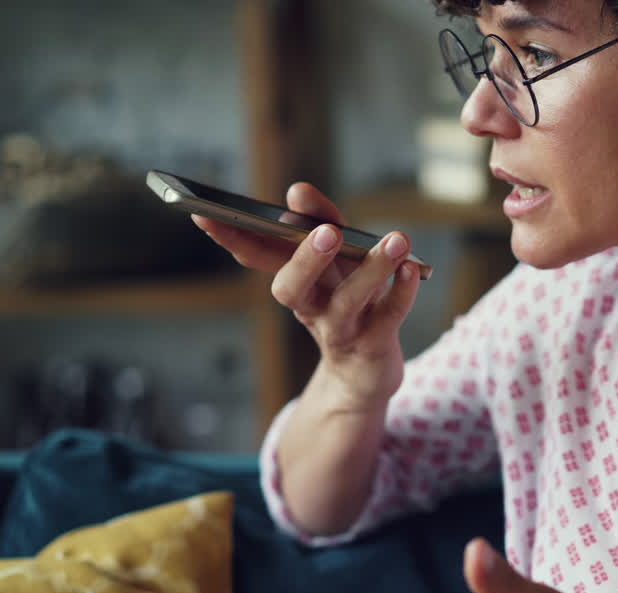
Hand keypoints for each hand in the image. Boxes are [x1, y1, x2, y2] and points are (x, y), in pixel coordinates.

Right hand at [195, 182, 419, 404]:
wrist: (363, 375)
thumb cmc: (348, 305)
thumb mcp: (334, 261)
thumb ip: (320, 222)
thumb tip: (297, 192)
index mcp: (294, 283)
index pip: (257, 257)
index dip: (232, 237)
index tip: (205, 211)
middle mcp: (311, 307)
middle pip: (293, 288)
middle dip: (306, 260)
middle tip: (325, 233)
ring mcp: (342, 329)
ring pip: (349, 301)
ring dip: (373, 269)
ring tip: (397, 239)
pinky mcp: (374, 345)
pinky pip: (389, 317)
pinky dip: (401, 293)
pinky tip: (412, 269)